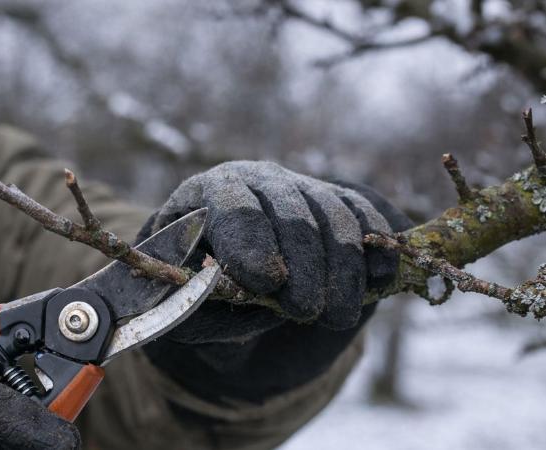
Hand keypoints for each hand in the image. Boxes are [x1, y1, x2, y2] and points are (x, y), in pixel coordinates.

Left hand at [140, 161, 411, 399]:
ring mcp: (298, 185)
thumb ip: (187, 296)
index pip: (232, 205)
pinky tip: (379, 280)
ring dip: (341, 268)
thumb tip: (206, 300)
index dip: (250, 242)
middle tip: (305, 311)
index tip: (266, 283)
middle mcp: (256, 178)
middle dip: (303, 265)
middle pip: (290, 212)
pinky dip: (373, 246)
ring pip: (331, 215)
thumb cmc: (195, 275)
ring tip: (338, 316)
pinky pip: (360, 214)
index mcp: (207, 193)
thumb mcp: (177, 287)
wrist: (225, 256)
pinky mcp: (333, 199)